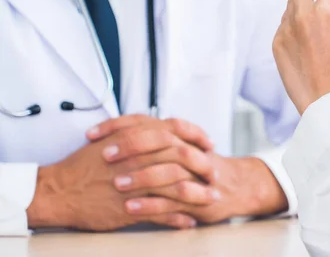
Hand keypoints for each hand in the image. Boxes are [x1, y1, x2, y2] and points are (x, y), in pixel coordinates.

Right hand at [27, 116, 216, 230]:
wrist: (60, 190)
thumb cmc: (85, 165)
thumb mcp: (112, 138)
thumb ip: (138, 131)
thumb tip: (161, 127)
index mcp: (135, 138)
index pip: (176, 130)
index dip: (196, 136)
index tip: (209, 142)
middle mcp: (139, 158)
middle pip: (183, 158)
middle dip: (204, 165)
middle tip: (216, 172)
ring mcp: (137, 184)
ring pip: (178, 187)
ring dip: (199, 194)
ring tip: (212, 199)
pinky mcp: (131, 208)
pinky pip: (162, 214)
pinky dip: (179, 218)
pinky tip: (190, 221)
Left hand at [89, 116, 288, 222]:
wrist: (237, 185)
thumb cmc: (199, 168)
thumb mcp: (178, 146)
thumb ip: (153, 139)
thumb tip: (116, 133)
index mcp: (176, 135)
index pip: (144, 121)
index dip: (117, 125)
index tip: (91, 134)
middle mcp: (186, 148)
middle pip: (159, 139)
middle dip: (130, 146)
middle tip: (105, 155)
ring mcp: (193, 173)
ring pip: (167, 168)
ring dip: (141, 175)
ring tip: (117, 184)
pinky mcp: (197, 197)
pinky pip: (172, 200)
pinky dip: (150, 204)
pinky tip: (130, 208)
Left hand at [273, 0, 329, 114]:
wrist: (323, 101)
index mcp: (325, 13)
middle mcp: (303, 16)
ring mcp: (287, 29)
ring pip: (289, 5)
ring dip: (299, 1)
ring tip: (309, 6)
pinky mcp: (277, 43)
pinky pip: (283, 26)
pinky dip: (291, 22)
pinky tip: (301, 30)